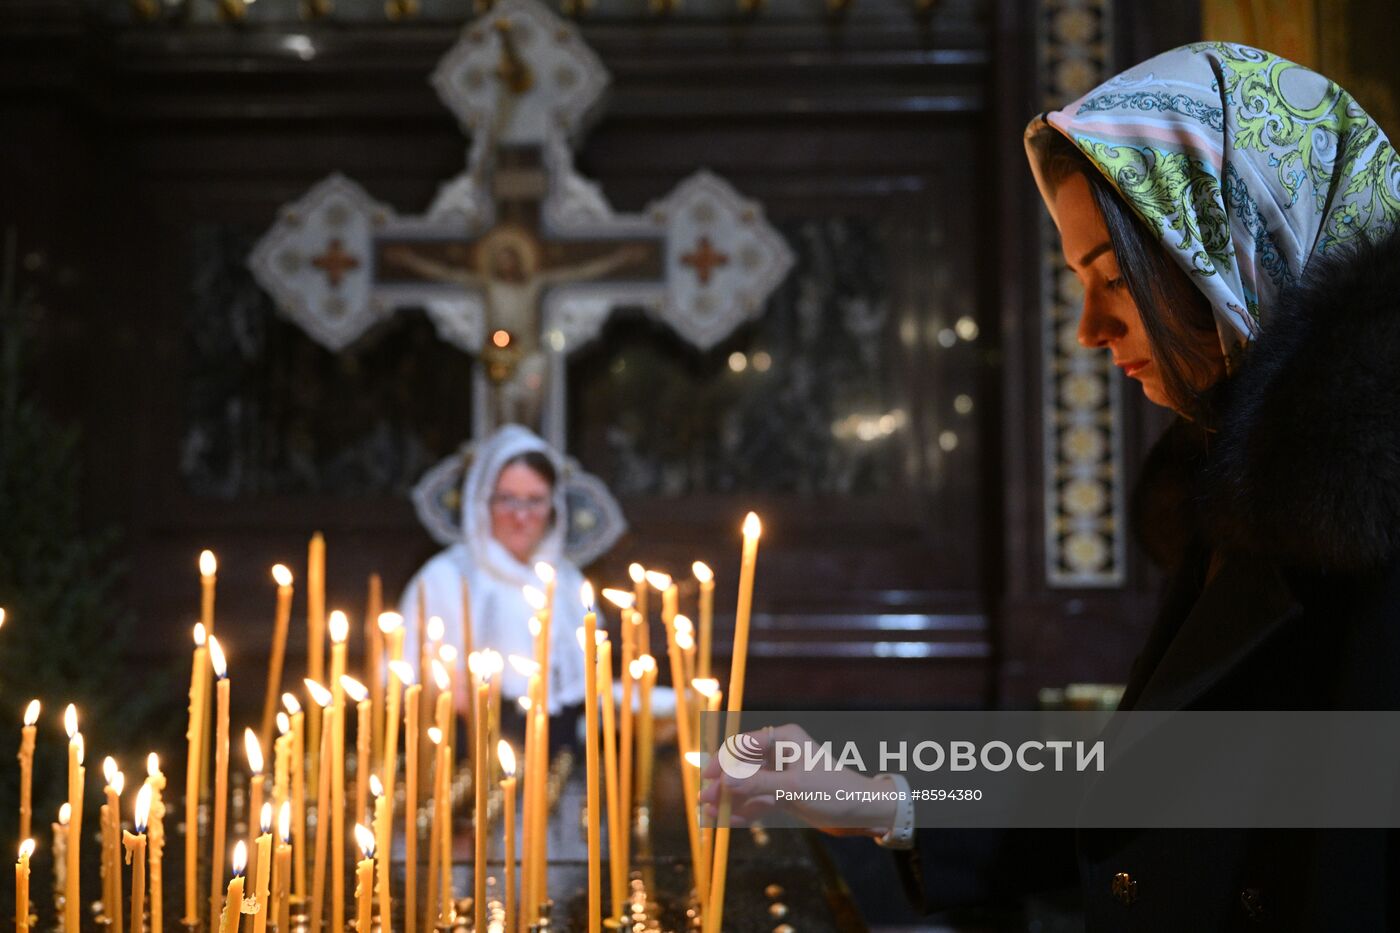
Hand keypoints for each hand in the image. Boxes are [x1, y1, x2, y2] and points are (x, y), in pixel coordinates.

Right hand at [698, 723, 898, 837]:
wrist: (862, 811)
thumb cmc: (834, 790)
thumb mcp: (793, 787)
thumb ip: (757, 784)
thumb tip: (724, 782)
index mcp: (785, 739)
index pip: (744, 745)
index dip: (723, 761)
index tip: (709, 778)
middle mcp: (780, 753)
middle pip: (742, 767)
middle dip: (724, 785)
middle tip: (705, 802)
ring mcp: (781, 775)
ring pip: (748, 786)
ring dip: (731, 801)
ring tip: (711, 816)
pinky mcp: (784, 794)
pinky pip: (758, 800)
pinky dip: (745, 811)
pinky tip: (731, 822)